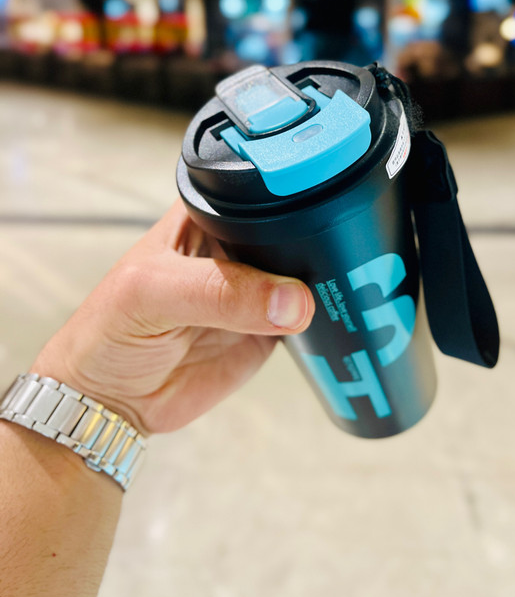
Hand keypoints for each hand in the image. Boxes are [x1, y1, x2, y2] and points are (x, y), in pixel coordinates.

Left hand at [30, 201, 314, 434]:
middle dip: (310, 249)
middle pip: (292, 233)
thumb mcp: (152, 296)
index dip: (286, 203)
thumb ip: (218, 292)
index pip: (258, 196)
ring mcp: (255, 290)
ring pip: (305, 277)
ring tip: (320, 298)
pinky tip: (322, 320)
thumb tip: (291, 301)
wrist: (111, 400)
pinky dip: (319, 322)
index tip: (313, 219)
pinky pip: (306, 321)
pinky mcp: (268, 330)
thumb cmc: (109, 331)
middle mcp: (235, 248)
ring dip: (320, 287)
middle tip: (323, 268)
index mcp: (206, 216)